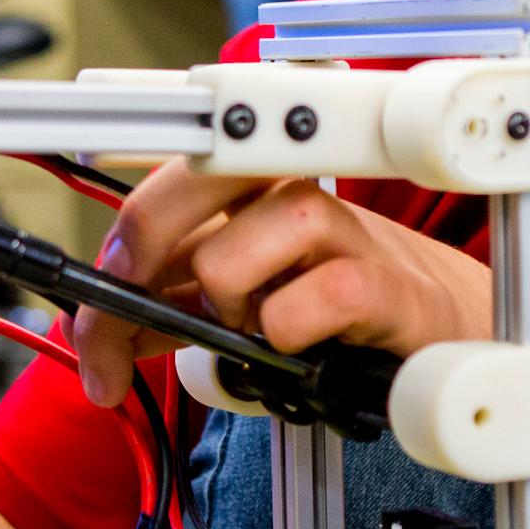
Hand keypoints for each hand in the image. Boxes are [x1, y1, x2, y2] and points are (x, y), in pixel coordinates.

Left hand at [71, 160, 494, 405]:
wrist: (439, 321)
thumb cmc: (343, 298)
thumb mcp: (243, 296)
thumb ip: (176, 305)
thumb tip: (100, 332)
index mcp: (252, 183)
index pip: (159, 190)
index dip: (117, 243)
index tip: (90, 308)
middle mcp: (289, 189)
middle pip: (183, 186)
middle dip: (136, 266)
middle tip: (125, 334)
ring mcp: (336, 229)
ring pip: (230, 253)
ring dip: (223, 307)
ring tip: (253, 330)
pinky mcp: (377, 281)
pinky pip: (303, 304)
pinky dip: (283, 336)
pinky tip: (300, 345)